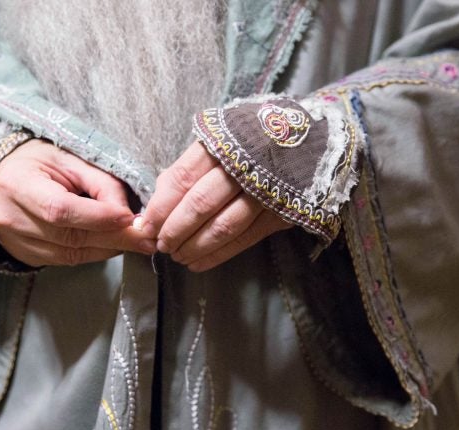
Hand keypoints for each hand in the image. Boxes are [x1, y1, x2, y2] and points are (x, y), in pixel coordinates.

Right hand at [0, 139, 155, 266]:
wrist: (5, 176)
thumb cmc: (41, 161)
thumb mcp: (71, 159)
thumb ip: (101, 183)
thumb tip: (129, 215)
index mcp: (17, 184)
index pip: (61, 209)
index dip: (99, 217)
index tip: (131, 218)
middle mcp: (10, 218)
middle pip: (69, 237)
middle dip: (114, 238)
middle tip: (147, 238)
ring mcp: (13, 242)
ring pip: (70, 254)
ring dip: (108, 248)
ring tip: (136, 241)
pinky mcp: (23, 255)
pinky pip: (65, 260)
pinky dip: (93, 253)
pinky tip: (111, 244)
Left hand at [142, 141, 291, 271]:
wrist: (312, 138)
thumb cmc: (255, 138)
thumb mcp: (221, 139)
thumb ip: (190, 167)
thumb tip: (158, 200)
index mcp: (223, 143)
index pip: (183, 178)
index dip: (161, 206)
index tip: (145, 226)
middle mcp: (244, 166)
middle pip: (201, 204)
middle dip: (175, 230)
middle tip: (160, 245)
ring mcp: (266, 191)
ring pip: (223, 226)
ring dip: (195, 246)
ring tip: (177, 256)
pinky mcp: (282, 212)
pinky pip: (245, 239)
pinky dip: (219, 254)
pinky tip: (199, 263)